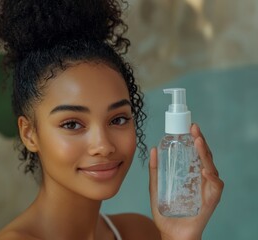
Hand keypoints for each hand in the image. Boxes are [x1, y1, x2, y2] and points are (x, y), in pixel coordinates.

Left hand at [149, 124, 223, 239]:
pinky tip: (204, 170)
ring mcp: (206, 189)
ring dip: (205, 154)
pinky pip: (215, 186)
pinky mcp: (210, 200)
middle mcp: (200, 179)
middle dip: (200, 141)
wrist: (171, 232)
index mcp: (189, 174)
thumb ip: (155, 170)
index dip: (194, 139)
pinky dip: (212, 177)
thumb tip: (153, 149)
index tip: (189, 127)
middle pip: (204, 156)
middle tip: (194, 128)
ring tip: (198, 142)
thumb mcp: (155, 187)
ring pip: (211, 167)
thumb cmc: (166, 212)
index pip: (194, 153)